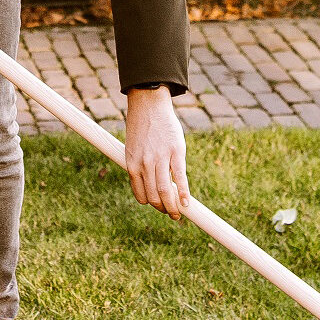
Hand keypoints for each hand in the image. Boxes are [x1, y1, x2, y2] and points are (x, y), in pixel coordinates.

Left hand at [123, 86, 188, 218]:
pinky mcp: (176, 152)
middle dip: (163, 209)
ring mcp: (160, 159)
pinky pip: (180, 178)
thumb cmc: (141, 128)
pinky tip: (187, 203)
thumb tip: (149, 185)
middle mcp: (144, 164)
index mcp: (132, 165)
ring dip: (173, 207)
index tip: (159, 207)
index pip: (141, 195)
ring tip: (179, 213)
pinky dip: (184, 193)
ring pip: (165, 191)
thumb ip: (139, 166)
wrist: (149, 105)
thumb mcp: (132, 149)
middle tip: (171, 214)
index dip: (152, 205)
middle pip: (154, 197)